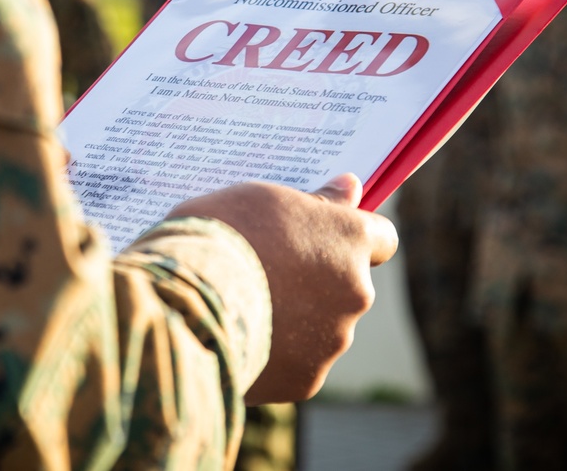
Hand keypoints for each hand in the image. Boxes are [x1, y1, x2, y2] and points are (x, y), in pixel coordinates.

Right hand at [165, 173, 396, 403]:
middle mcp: (356, 290)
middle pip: (346, 286)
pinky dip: (274, 354)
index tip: (324, 237)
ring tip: (242, 308)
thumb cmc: (219, 235)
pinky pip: (295, 363)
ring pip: (320, 327)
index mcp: (350, 239)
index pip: (382, 238)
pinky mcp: (306, 379)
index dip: (351, 238)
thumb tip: (352, 187)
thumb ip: (314, 200)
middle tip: (265, 273)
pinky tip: (238, 338)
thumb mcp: (261, 198)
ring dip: (294, 319)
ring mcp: (333, 340)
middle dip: (315, 282)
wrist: (184, 302)